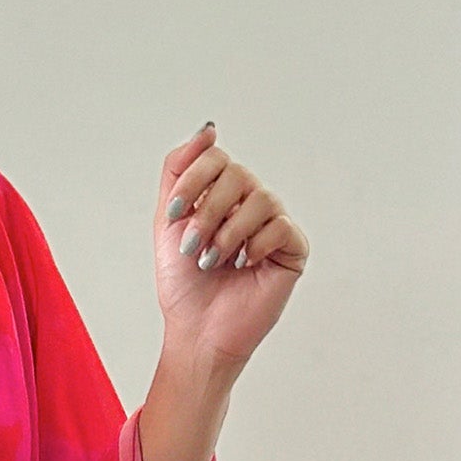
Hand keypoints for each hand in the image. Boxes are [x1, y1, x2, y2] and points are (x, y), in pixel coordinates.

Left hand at [153, 121, 307, 377]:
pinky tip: (242, 264)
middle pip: (237, 174)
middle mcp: (249, 204)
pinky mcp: (291, 250)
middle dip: (208, 212)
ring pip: (260, 198)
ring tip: (214, 260)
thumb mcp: (168, 220)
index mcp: (222, 195)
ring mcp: (272, 226)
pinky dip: (255, 243)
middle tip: (193, 247)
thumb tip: (208, 129)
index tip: (175, 213)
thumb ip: (179, 170)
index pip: (216, 158)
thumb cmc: (184, 284)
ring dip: (228, 231)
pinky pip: (281, 226)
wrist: (197, 331)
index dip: (194, 180)